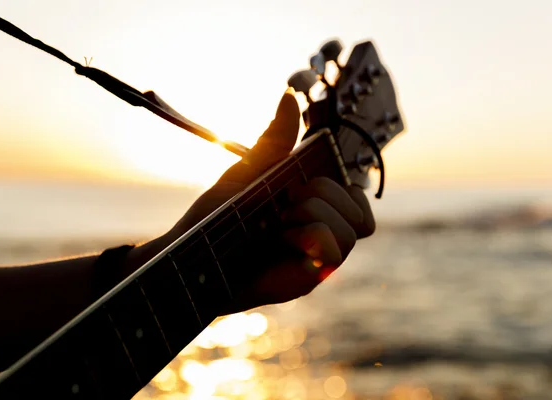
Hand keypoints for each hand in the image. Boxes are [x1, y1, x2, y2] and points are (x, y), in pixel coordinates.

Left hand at [167, 90, 375, 312]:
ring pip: (354, 227)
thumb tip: (289, 97)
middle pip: (360, 208)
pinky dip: (310, 235)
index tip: (311, 176)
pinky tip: (282, 238)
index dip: (345, 181)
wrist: (192, 254)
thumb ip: (276, 141)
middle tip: (287, 199)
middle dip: (325, 191)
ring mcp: (318, 257)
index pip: (357, 195)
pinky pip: (336, 250)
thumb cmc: (219, 216)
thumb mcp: (250, 171)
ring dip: (314, 212)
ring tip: (280, 219)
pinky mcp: (310, 277)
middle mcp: (322, 233)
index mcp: (314, 209)